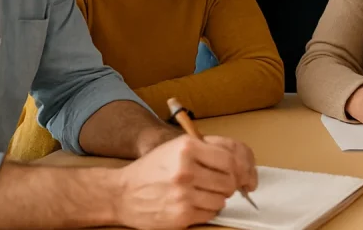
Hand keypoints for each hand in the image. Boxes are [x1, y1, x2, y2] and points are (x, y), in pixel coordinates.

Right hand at [115, 134, 256, 228]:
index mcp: (187, 148)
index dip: (240, 169)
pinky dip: (207, 210)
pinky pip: (210, 214)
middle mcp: (185, 169)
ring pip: (221, 199)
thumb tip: (241, 162)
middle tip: (220, 185)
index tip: (241, 175)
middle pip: (229, 181)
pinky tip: (195, 204)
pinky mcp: (180, 215)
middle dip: (229, 185)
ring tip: (203, 194)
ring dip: (217, 198)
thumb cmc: (152, 169)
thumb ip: (208, 149)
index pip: (230, 159)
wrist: (122, 193)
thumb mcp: (177, 147)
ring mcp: (183, 194)